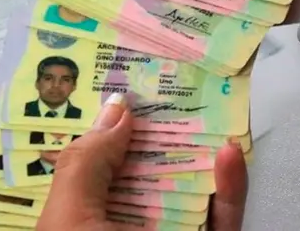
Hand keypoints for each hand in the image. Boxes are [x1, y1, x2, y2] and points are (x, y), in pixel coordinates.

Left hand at [36, 94, 247, 230]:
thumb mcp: (68, 225)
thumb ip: (85, 166)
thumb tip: (116, 111)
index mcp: (79, 224)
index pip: (86, 167)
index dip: (96, 126)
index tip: (110, 82)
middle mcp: (122, 229)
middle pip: (142, 171)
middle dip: (154, 129)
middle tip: (166, 83)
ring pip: (187, 188)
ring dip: (198, 150)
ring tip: (202, 107)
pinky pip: (223, 218)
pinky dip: (231, 186)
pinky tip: (229, 154)